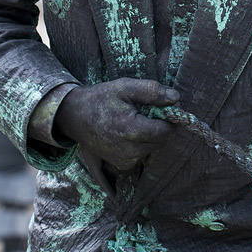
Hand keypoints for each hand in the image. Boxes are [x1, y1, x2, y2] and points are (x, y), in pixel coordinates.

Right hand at [55, 78, 178, 169]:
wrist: (74, 117)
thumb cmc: (100, 99)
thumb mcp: (125, 87)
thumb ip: (152, 91)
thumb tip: (176, 98)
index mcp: (131, 130)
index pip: (166, 130)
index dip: (170, 117)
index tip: (165, 106)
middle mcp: (129, 150)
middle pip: (162, 140)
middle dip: (161, 125)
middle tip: (148, 111)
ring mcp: (125, 160)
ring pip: (153, 147)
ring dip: (151, 134)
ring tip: (135, 120)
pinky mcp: (122, 165)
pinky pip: (143, 154)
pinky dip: (142, 143)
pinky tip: (129, 132)